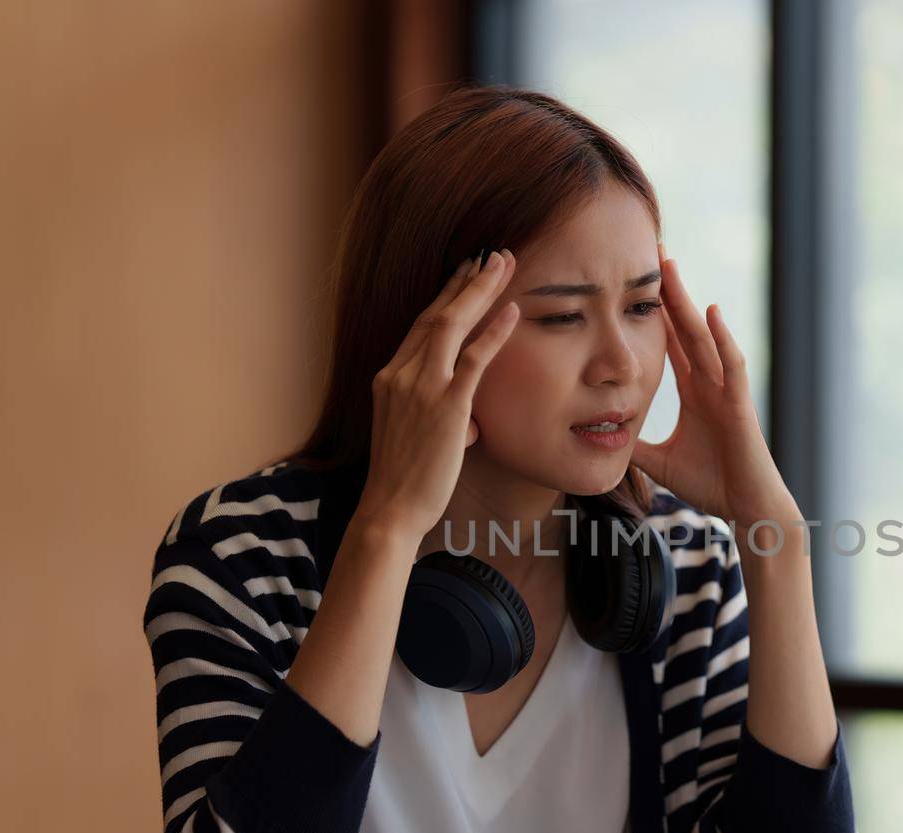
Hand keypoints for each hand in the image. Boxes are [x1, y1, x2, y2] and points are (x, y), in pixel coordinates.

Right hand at [357, 249, 519, 540]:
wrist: (391, 508)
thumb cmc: (407, 480)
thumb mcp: (418, 438)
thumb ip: (442, 418)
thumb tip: (468, 423)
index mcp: (389, 377)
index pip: (421, 325)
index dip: (447, 296)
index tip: (467, 272)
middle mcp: (400, 374)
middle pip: (436, 313)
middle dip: (466, 280)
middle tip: (491, 253)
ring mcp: (421, 388)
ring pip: (452, 325)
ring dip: (480, 290)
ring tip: (504, 263)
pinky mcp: (446, 407)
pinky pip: (473, 360)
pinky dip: (494, 332)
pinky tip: (513, 310)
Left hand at [632, 244, 799, 538]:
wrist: (747, 509)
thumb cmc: (711, 485)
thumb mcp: (658, 461)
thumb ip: (633, 444)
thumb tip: (596, 436)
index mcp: (694, 391)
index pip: (671, 342)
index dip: (653, 312)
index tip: (633, 282)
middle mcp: (710, 382)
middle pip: (685, 327)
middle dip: (668, 292)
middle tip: (651, 253)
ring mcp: (726, 390)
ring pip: (704, 337)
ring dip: (687, 302)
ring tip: (671, 267)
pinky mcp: (740, 405)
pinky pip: (731, 365)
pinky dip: (722, 338)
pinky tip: (710, 312)